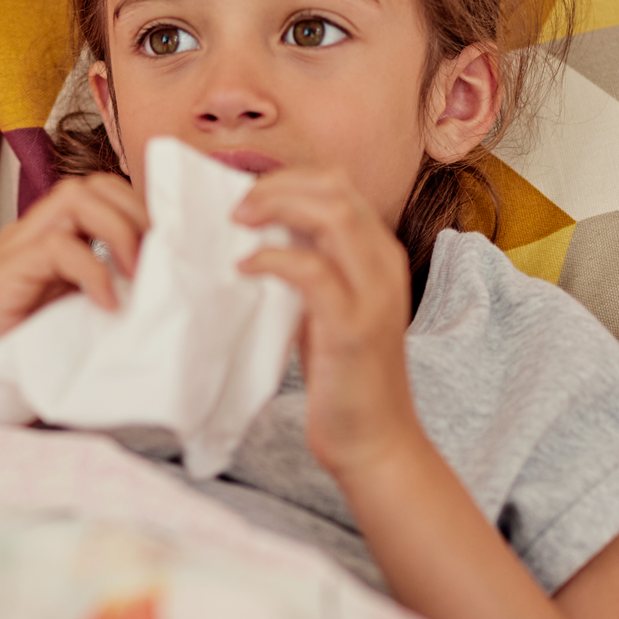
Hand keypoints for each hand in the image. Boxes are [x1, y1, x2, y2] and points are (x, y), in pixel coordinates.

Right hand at [0, 174, 150, 417]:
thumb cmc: (39, 360)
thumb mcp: (89, 313)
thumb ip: (116, 285)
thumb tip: (171, 275)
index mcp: (53, 237)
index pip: (102, 191)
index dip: (139, 208)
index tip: (167, 246)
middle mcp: (31, 233)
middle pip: (90, 186)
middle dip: (134, 214)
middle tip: (157, 259)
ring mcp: (15, 250)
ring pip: (72, 200)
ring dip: (117, 231)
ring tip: (136, 275)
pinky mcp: (4, 275)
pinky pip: (55, 247)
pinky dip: (92, 271)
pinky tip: (107, 305)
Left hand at [233, 168, 422, 479]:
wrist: (374, 440)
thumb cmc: (342, 377)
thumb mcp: (324, 309)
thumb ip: (306, 270)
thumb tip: (257, 238)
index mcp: (378, 256)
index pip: (339, 185)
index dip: (289, 178)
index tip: (246, 196)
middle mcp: (384, 265)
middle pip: (336, 188)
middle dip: (278, 185)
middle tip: (234, 206)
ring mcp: (374, 295)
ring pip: (333, 215)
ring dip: (277, 208)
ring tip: (237, 224)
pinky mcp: (353, 328)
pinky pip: (313, 272)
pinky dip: (273, 260)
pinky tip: (245, 270)